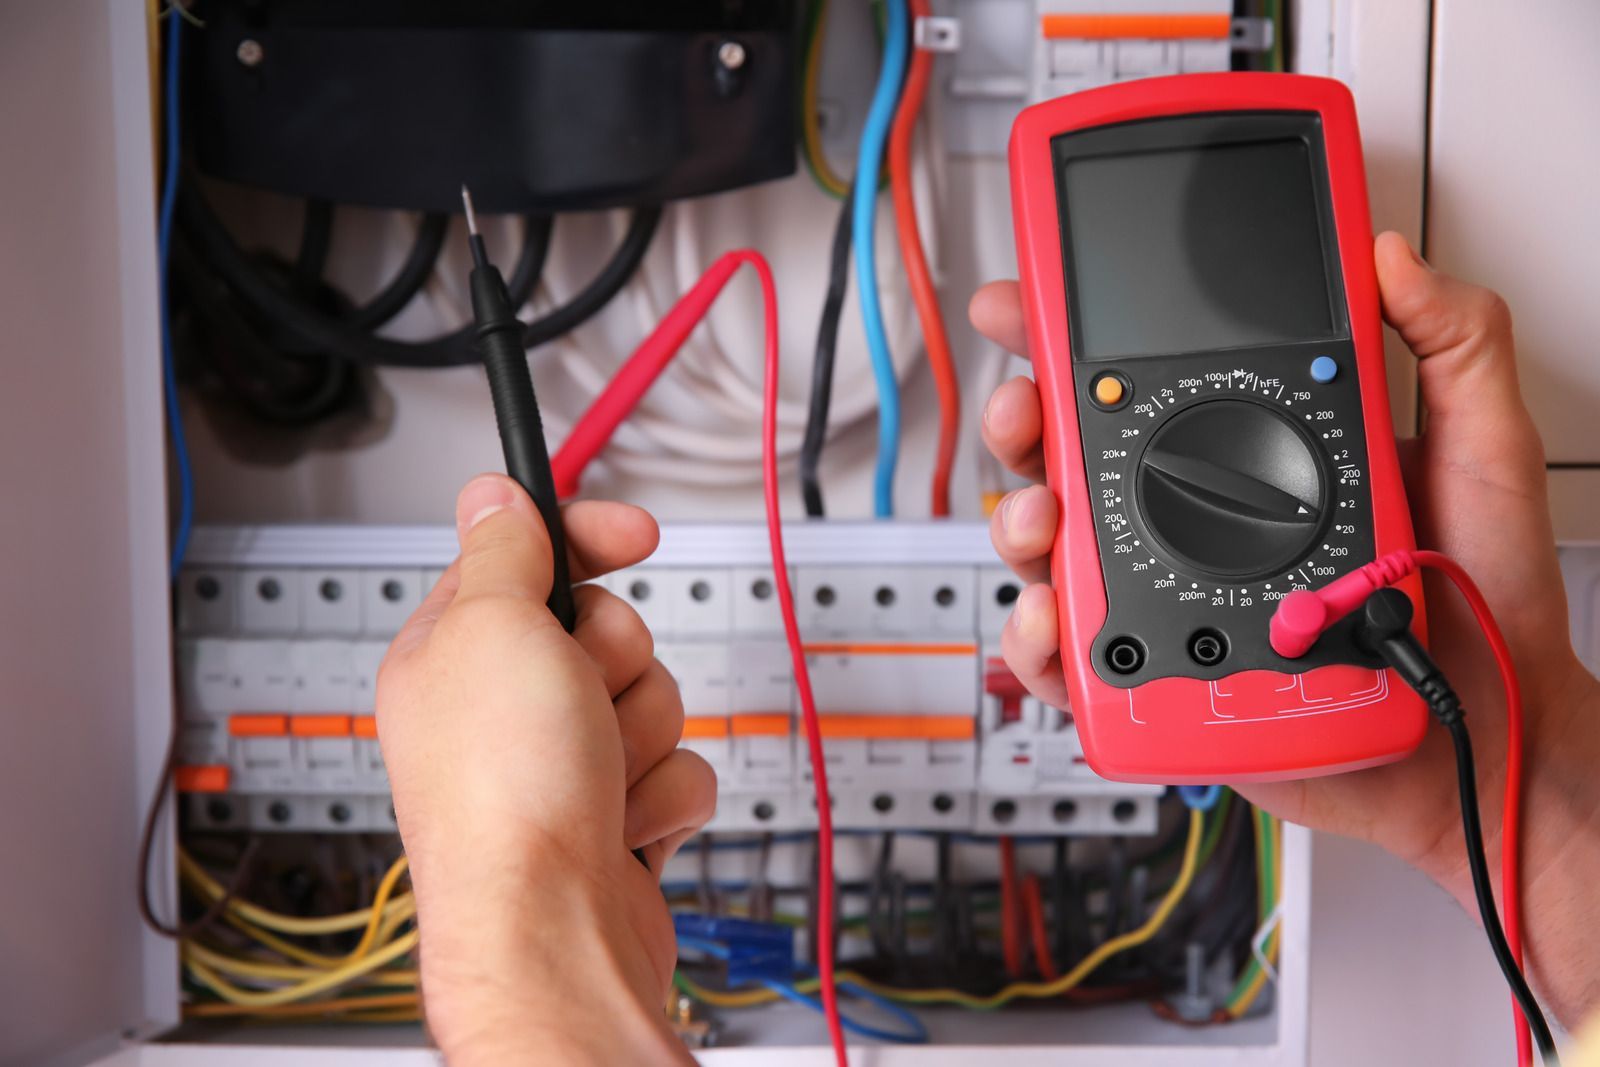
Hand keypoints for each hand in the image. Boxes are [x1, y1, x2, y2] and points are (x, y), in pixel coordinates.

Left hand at [376, 474, 712, 1064]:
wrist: (554, 930)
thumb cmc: (505, 795)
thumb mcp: (496, 629)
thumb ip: (502, 550)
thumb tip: (490, 495)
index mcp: (455, 654)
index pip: (528, 558)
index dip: (585, 540)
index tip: (632, 534)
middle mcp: (503, 709)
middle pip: (608, 629)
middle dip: (616, 662)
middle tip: (579, 697)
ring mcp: (560, 765)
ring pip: (652, 697)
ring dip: (642, 733)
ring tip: (595, 773)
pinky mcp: (614, 813)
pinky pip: (678, 766)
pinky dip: (662, 795)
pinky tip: (620, 823)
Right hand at [973, 232, 1599, 1024]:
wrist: (1491, 723)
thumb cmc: (1481, 594)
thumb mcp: (1485, 446)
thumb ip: (1456, 340)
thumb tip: (1392, 254)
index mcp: (1255, 452)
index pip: (1148, 381)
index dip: (1074, 340)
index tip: (1029, 304)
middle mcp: (1199, 519)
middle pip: (1073, 458)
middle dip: (1021, 423)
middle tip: (1024, 410)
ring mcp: (1174, 594)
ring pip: (1057, 551)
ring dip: (1021, 525)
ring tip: (1043, 520)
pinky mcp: (1166, 674)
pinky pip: (1076, 659)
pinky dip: (1039, 640)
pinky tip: (1054, 618)